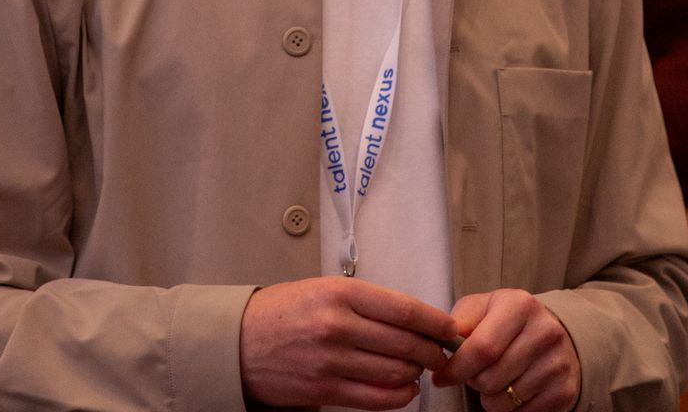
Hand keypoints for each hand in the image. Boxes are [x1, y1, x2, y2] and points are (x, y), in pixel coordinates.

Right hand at [238, 276, 456, 410]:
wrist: (237, 341)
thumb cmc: (283, 312)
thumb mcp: (325, 289)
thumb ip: (367, 301)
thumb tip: (413, 317)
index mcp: (342, 294)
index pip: (405, 309)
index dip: (436, 322)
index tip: (450, 328)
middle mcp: (338, 326)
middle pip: (405, 342)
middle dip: (432, 350)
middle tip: (442, 351)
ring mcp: (330, 361)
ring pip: (394, 372)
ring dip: (416, 372)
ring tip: (421, 368)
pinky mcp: (323, 390)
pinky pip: (374, 399)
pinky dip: (398, 397)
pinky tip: (406, 389)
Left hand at [433, 289, 579, 411]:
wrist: (552, 336)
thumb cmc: (507, 323)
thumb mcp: (482, 309)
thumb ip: (459, 321)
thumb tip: (441, 340)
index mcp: (520, 306)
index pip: (482, 348)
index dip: (455, 369)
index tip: (442, 377)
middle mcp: (544, 331)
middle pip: (489, 379)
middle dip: (473, 382)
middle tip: (478, 372)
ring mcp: (557, 362)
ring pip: (502, 401)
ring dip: (490, 397)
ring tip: (498, 378)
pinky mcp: (564, 390)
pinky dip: (510, 408)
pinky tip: (516, 388)